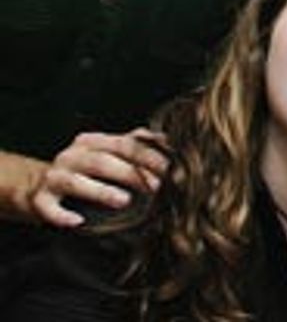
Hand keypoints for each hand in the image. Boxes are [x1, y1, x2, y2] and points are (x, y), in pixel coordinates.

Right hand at [30, 128, 168, 226]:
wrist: (40, 189)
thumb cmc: (85, 173)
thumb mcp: (108, 155)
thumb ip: (135, 147)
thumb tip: (166, 140)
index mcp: (91, 142)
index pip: (124, 144)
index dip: (148, 156)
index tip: (170, 169)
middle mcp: (70, 156)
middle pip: (103, 161)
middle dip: (131, 174)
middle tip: (156, 187)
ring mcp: (52, 177)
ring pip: (75, 182)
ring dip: (101, 191)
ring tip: (125, 201)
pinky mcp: (38, 199)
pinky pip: (48, 208)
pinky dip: (62, 215)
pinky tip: (78, 222)